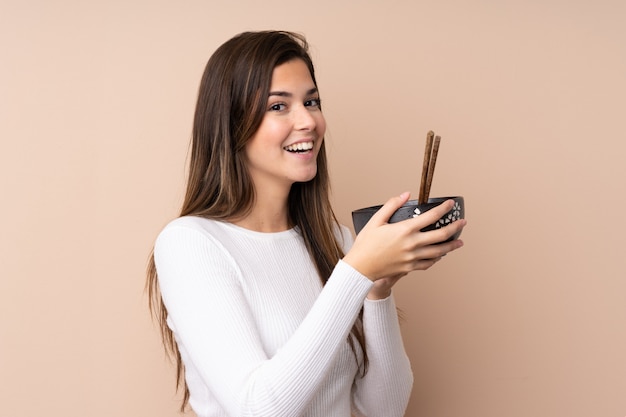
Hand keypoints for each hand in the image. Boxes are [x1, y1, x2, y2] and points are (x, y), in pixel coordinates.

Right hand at [343, 192, 465, 281]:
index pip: (432, 216)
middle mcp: (413, 244)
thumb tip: (405, 194)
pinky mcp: (410, 268)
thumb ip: (391, 205)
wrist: (360, 267)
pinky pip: (429, 263)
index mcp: (405, 229)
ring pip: (439, 252)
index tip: (451, 204)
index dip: (444, 209)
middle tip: (463, 222)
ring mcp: (413, 257)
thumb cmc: (366, 244)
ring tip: (459, 242)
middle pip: (441, 235)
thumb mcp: (376, 220)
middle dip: (455, 227)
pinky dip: (437, 258)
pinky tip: (440, 255)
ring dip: (451, 246)